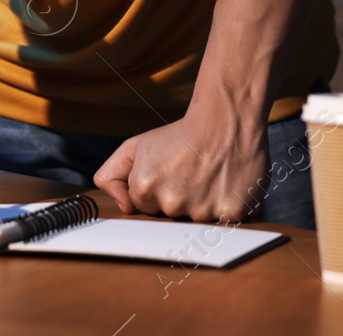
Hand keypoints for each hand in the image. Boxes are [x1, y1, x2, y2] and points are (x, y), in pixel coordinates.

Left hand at [93, 110, 267, 223]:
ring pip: (195, 219)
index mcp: (143, 188)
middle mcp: (170, 203)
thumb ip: (111, 177)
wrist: (225, 121)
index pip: (144, 205)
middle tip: (189, 171)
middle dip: (177, 197)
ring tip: (207, 175)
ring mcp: (201, 211)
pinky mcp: (230, 214)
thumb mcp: (134, 148)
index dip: (156, 187)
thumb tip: (124, 209)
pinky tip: (224, 183)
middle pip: (169, 214)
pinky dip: (224, 206)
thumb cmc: (179, 135)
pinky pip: (223, 221)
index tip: (168, 170)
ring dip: (201, 203)